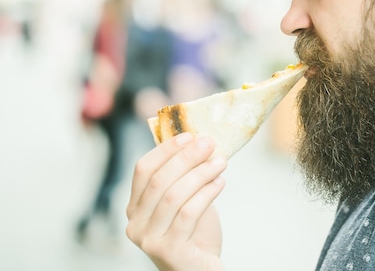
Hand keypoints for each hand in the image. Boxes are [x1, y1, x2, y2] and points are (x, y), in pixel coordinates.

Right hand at [126, 132, 227, 270]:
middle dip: (187, 158)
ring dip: (201, 173)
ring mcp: (149, 239)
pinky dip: (207, 193)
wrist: (201, 268)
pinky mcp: (168, 250)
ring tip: (221, 162)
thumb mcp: (185, 199)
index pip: (143, 169)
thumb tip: (198, 139)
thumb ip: (184, 175)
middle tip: (210, 144)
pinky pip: (189, 213)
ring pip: (174, 195)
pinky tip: (220, 183)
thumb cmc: (194, 231)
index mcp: (135, 206)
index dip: (166, 149)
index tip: (190, 135)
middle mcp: (135, 223)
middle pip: (159, 180)